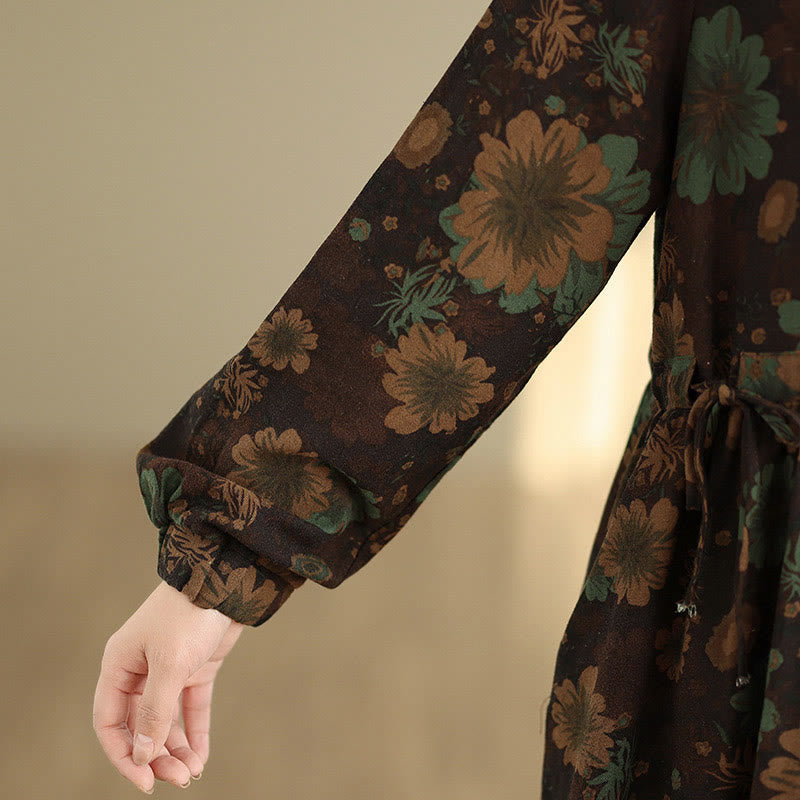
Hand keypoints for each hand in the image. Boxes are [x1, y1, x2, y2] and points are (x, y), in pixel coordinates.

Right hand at [93, 580, 243, 793]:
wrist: (225, 579)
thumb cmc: (189, 615)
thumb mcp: (170, 665)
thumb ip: (156, 711)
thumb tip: (143, 754)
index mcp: (119, 665)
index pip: (110, 722)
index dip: (124, 754)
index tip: (144, 780)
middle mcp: (140, 670)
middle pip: (141, 726)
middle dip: (156, 756)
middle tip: (177, 780)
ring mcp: (169, 669)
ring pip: (166, 721)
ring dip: (176, 748)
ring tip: (191, 773)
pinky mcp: (196, 667)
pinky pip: (191, 708)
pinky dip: (195, 732)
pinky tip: (201, 757)